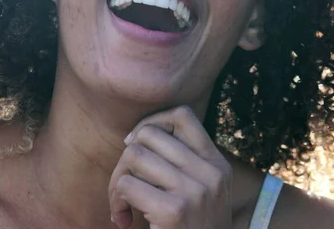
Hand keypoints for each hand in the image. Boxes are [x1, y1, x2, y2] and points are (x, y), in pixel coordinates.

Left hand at [108, 106, 232, 228]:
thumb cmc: (192, 228)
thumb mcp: (201, 190)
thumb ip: (181, 162)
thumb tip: (135, 136)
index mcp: (217, 163)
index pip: (182, 115)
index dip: (151, 122)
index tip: (137, 144)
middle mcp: (211, 173)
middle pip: (149, 134)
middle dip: (126, 156)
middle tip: (126, 183)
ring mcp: (195, 191)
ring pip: (134, 156)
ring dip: (117, 181)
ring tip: (123, 203)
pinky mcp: (175, 211)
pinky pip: (126, 185)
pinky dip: (115, 202)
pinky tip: (124, 220)